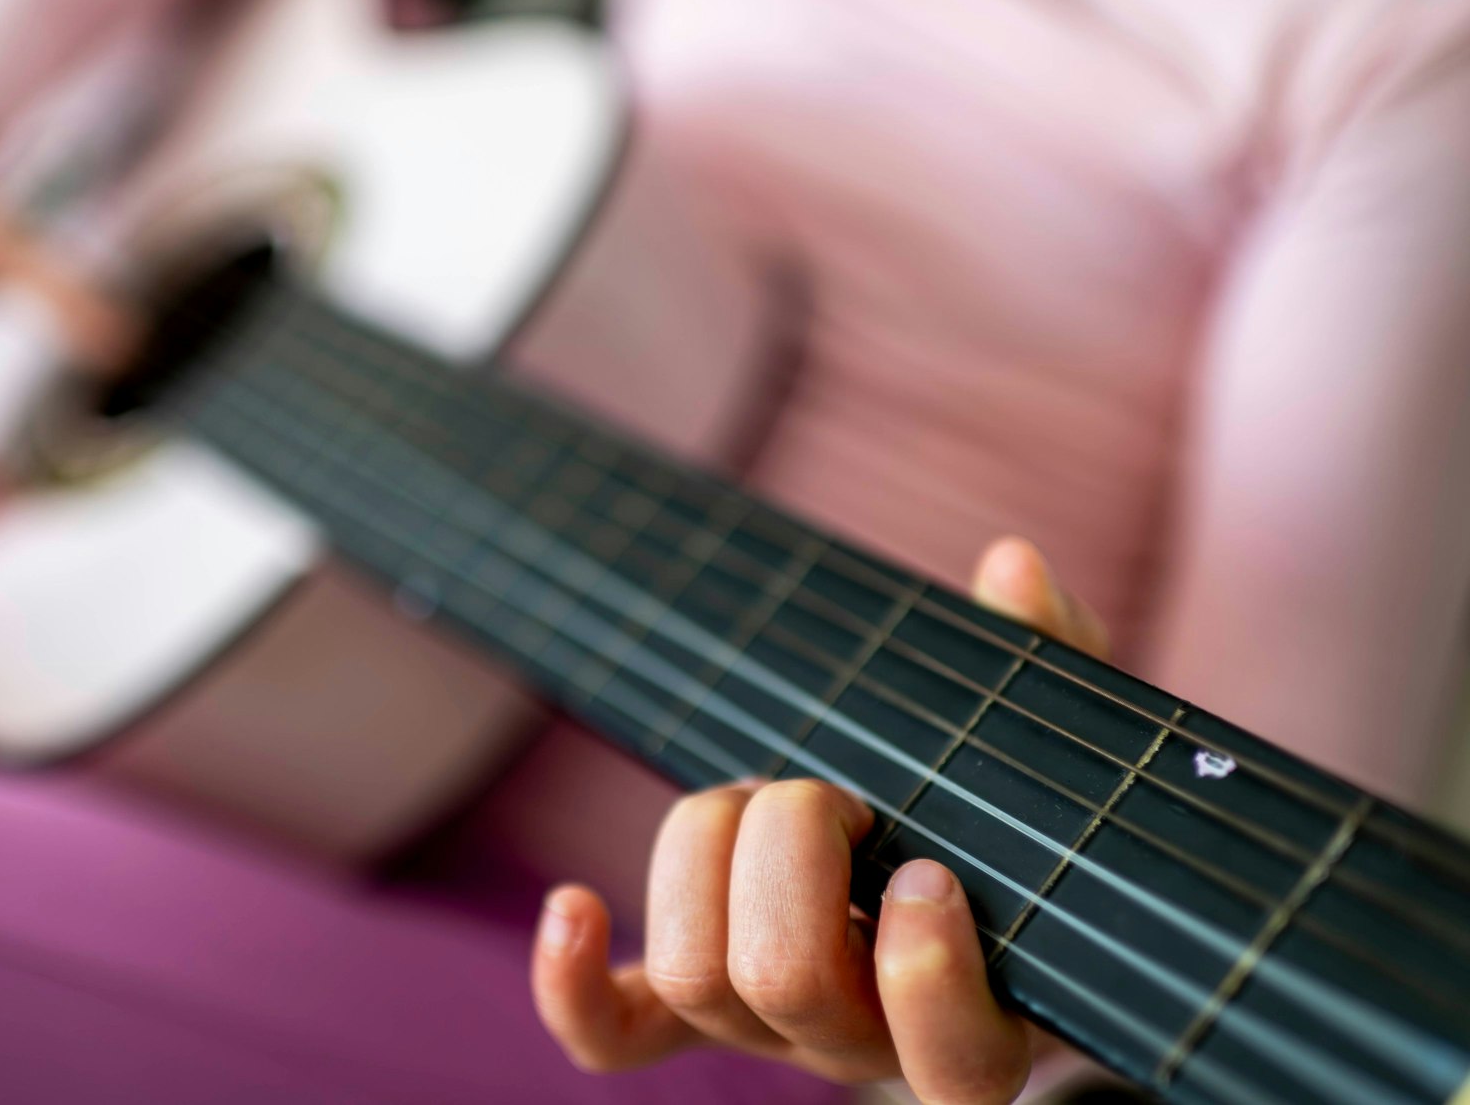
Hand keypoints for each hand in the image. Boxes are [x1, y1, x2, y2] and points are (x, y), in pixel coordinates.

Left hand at [532, 536, 1105, 1103]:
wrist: (942, 883)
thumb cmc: (1010, 816)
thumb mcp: (1050, 743)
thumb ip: (1054, 660)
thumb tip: (1012, 569)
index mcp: (985, 1015)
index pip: (957, 1068)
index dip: (927, 972)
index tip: (927, 871)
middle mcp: (865, 1045)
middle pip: (787, 983)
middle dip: (791, 850)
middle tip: (835, 797)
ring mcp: (769, 1036)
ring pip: (695, 976)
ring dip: (705, 856)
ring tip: (754, 799)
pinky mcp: (690, 1016)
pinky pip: (611, 1037)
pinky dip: (572, 984)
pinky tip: (571, 904)